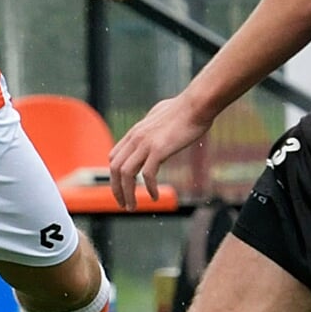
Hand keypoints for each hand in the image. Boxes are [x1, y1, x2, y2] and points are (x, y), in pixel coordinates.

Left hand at [107, 95, 210, 209]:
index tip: (121, 188)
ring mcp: (146, 143)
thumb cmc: (185, 109)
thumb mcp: (160, 115)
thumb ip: (153, 125)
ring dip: (127, 193)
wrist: (196, 105)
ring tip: (132, 207)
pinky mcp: (159, 149)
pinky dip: (149, 188)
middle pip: (115, 168)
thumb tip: (156, 125)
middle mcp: (136, 137)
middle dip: (116, 189)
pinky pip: (148, 174)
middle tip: (123, 204)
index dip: (114, 175)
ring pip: (126, 174)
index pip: (114, 156)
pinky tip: (154, 196)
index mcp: (135, 131)